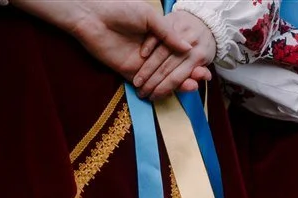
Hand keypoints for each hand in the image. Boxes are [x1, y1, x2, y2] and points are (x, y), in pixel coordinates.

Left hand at [45, 1, 212, 95]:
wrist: (93, 15)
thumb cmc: (120, 9)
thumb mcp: (149, 17)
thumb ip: (168, 34)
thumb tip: (188, 48)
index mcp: (156, 37)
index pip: (177, 52)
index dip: (190, 59)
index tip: (204, 65)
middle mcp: (150, 53)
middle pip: (172, 67)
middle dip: (189, 73)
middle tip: (203, 78)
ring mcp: (141, 64)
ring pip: (163, 78)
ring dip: (179, 83)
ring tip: (194, 85)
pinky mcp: (130, 73)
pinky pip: (150, 83)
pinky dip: (163, 87)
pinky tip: (178, 88)